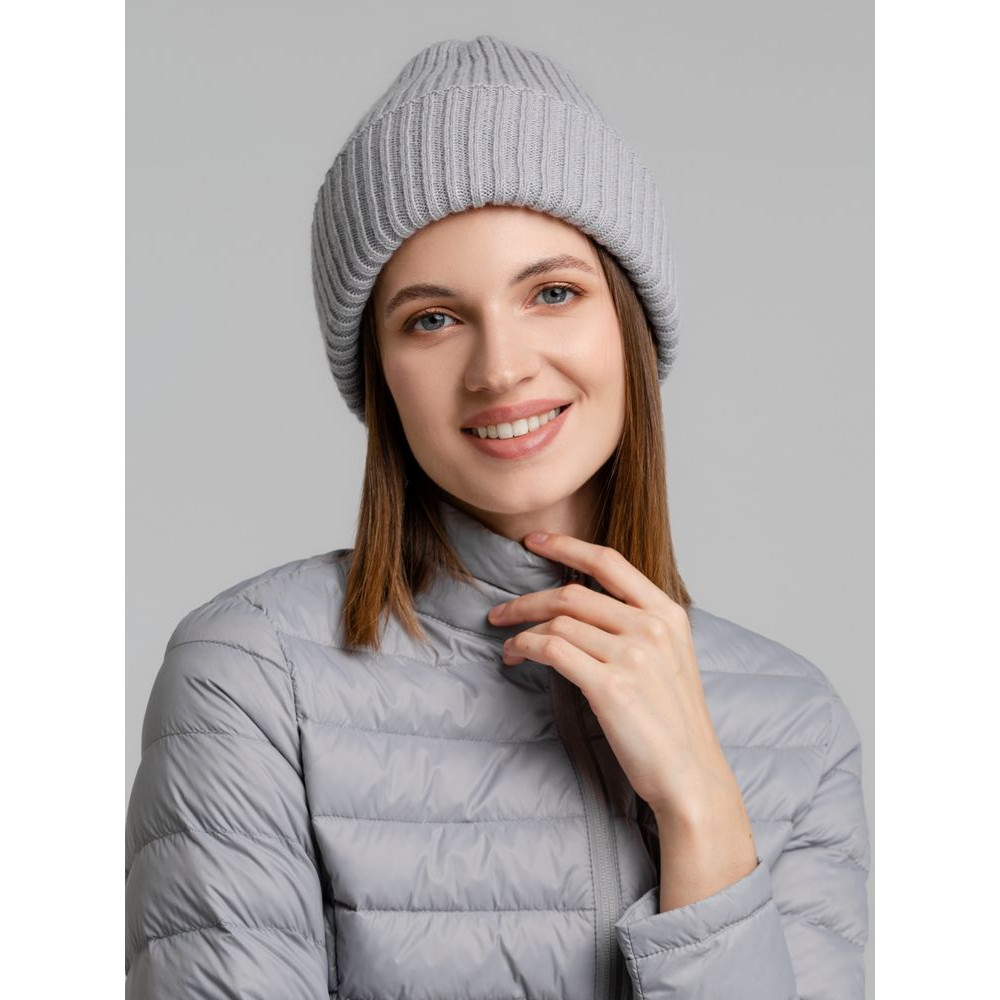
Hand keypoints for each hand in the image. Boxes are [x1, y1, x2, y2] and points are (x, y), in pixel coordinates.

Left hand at [487, 531, 752, 838]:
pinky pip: (552, 649)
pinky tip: (517, 657)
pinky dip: (526, 647)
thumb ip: (637, 626)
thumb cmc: (673, 722)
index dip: (566, 546)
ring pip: (558, 621)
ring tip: (509, 644)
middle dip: (527, 599)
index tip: (534, 540)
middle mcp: (651, 627)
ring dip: (522, 629)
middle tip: (501, 611)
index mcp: (668, 614)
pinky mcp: (610, 686)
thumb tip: (583, 606)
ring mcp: (632, 655)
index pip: (609, 561)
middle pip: (572, 592)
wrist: (690, 775)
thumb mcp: (670, 659)